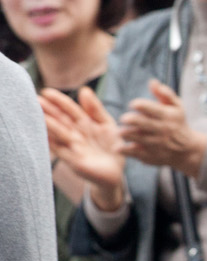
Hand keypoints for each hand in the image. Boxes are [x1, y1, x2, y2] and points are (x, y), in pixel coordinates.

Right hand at [41, 86, 127, 208]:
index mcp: (84, 123)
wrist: (116, 171)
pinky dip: (52, 143)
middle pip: (60, 119)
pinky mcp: (73, 160)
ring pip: (58, 133)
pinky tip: (43, 135)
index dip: (59, 101)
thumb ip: (95, 109)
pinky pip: (61, 150)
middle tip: (35, 99)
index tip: (46, 92)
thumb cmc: (111, 146)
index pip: (69, 109)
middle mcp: (74, 133)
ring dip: (48, 124)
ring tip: (38, 114)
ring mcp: (72, 146)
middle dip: (48, 110)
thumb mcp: (107, 124)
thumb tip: (84, 89)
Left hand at [118, 81, 206, 175]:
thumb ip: (165, 94)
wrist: (188, 150)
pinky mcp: (151, 155)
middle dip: (130, 119)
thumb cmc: (178, 124)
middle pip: (141, 123)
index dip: (140, 105)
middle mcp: (162, 130)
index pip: (152, 108)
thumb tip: (152, 81)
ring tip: (121, 132)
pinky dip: (125, 150)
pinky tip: (120, 147)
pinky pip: (134, 152)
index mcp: (167, 116)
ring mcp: (156, 144)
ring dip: (126, 134)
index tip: (134, 104)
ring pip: (136, 137)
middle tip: (124, 119)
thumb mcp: (177, 107)